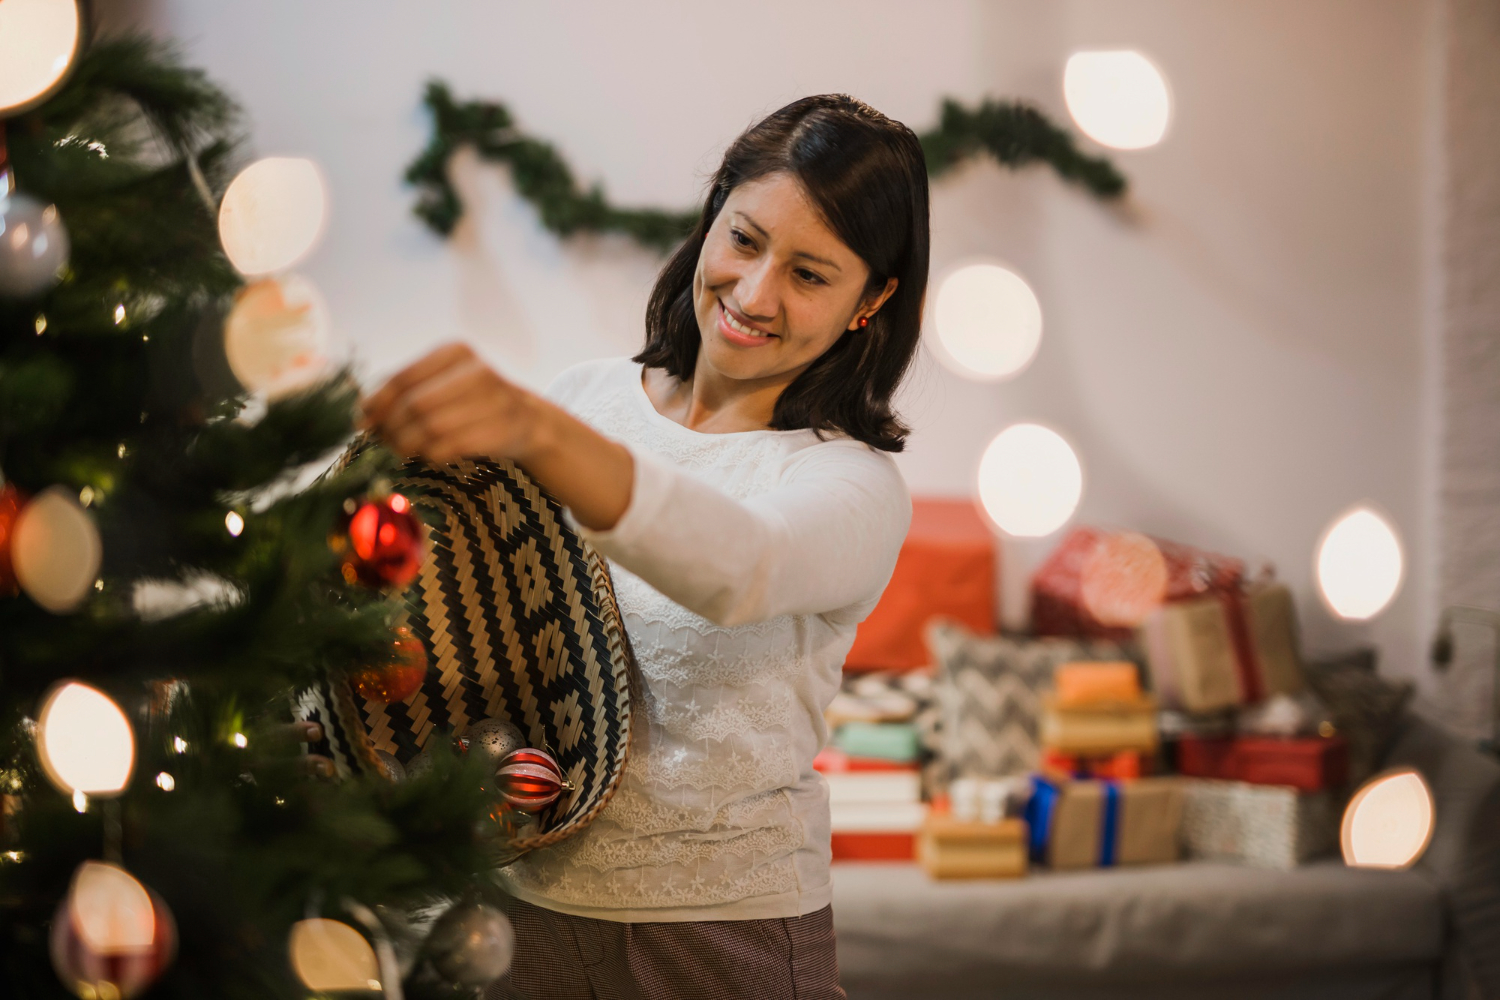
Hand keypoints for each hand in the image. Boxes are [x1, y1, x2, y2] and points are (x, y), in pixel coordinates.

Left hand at [361, 343, 544, 464]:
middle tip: (380, 442)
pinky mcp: (503, 429)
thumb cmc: (471, 402)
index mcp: (456, 352)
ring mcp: (494, 400)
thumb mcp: (443, 382)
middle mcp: (477, 371)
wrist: (526, 420)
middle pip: (415, 405)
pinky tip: (425, 455)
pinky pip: (451, 446)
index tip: (363, 422)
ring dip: (407, 445)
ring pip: (431, 428)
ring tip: (399, 450)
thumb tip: (362, 414)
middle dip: (391, 428)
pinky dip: (430, 455)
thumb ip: (405, 390)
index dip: (377, 403)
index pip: (403, 378)